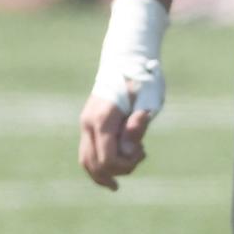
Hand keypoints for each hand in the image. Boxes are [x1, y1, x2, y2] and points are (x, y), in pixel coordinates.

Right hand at [80, 0, 166, 189]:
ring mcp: (85, 124)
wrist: (126, 60)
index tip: (143, 150)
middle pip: (94, 164)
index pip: (107, 158)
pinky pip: (87, 153)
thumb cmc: (143, 80)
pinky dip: (99, 166)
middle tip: (140, 153)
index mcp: (103, 118)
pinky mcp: (88, 125)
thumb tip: (126, 151)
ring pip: (86, 162)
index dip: (125, 164)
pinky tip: (113, 173)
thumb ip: (137, 127)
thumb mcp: (148, 102)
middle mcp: (88, 123)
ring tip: (130, 163)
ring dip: (108, 171)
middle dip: (119, 169)